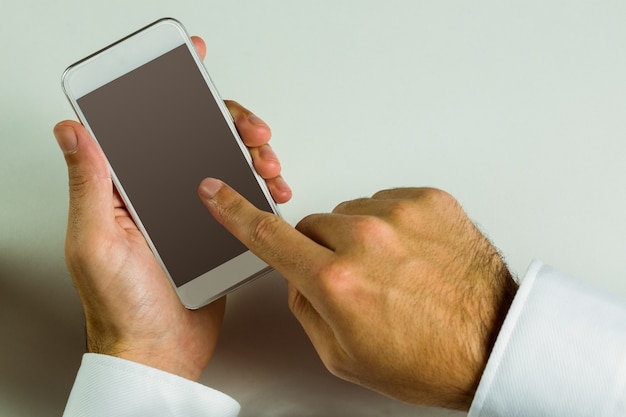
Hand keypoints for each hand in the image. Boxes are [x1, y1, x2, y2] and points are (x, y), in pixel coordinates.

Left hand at [54, 37, 290, 380]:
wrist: (158, 353)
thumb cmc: (121, 306)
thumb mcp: (96, 242)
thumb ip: (91, 186)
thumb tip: (74, 132)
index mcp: (128, 190)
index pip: (151, 128)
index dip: (172, 95)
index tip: (193, 74)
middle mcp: (161, 194)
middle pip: (200, 138)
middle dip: (231, 123)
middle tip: (252, 130)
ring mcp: (193, 212)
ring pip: (228, 164)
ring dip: (252, 154)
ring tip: (268, 163)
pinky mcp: (217, 232)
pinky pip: (244, 198)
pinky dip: (262, 188)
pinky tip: (273, 190)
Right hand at [198, 182, 516, 409]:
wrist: (493, 341)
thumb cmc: (428, 357)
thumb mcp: (344, 354)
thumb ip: (304, 306)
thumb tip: (295, 274)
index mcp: (337, 280)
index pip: (268, 236)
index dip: (234, 212)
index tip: (216, 191)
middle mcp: (365, 238)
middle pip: (313, 226)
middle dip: (322, 252)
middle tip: (357, 282)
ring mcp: (400, 213)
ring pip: (350, 214)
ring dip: (360, 238)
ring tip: (393, 272)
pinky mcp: (429, 199)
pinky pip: (387, 204)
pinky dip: (391, 226)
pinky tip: (412, 256)